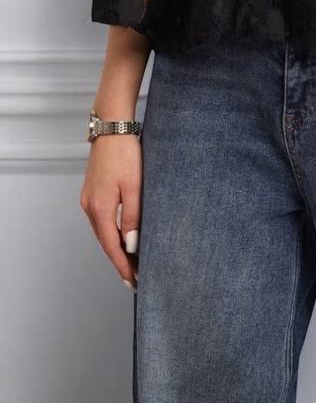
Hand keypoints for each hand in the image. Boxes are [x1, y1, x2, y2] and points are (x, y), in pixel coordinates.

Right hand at [80, 135, 141, 291]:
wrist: (112, 126)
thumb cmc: (125, 152)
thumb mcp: (134, 186)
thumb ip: (132, 217)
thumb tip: (132, 245)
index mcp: (100, 208)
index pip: (112, 246)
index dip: (123, 266)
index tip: (133, 281)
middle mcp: (90, 207)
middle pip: (105, 242)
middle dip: (119, 260)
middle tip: (135, 277)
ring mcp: (88, 199)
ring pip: (102, 231)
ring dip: (115, 247)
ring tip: (131, 261)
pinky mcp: (92, 192)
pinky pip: (101, 220)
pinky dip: (111, 232)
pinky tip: (121, 236)